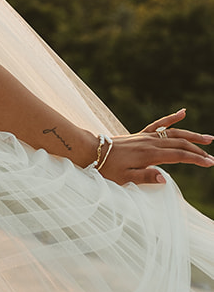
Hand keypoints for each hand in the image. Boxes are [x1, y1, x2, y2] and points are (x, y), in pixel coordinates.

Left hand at [98, 109, 213, 185]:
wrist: (90, 151)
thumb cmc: (107, 169)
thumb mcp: (125, 179)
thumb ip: (145, 177)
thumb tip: (165, 178)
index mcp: (148, 155)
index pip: (178, 156)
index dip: (195, 159)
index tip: (209, 164)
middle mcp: (149, 143)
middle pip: (180, 144)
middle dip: (198, 150)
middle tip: (213, 158)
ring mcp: (145, 137)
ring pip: (173, 133)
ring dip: (192, 135)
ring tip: (208, 138)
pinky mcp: (140, 134)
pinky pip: (158, 124)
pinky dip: (172, 118)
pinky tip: (183, 112)